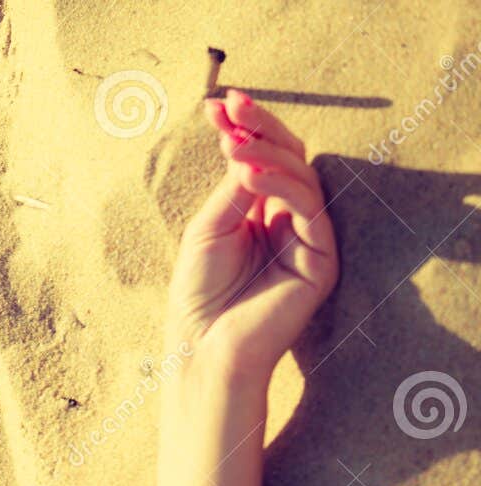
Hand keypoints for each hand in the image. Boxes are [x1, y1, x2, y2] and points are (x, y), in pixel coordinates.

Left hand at [162, 89, 339, 380]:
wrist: (204, 349)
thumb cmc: (199, 294)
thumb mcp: (210, 228)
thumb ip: (234, 188)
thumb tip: (246, 141)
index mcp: (260, 212)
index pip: (261, 158)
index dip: (244, 128)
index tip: (218, 102)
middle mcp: (288, 219)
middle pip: (288, 158)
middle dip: (260, 128)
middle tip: (233, 105)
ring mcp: (308, 237)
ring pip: (301, 176)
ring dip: (266, 153)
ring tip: (233, 143)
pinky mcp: (322, 258)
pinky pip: (308, 208)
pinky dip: (279, 185)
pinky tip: (248, 174)